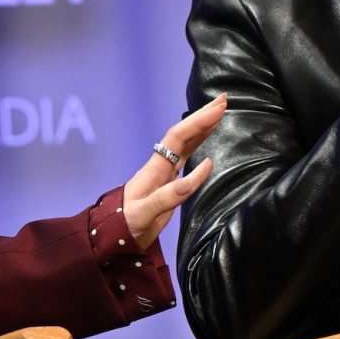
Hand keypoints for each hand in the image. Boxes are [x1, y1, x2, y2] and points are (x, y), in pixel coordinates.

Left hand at [122, 94, 225, 247]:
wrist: (115, 237)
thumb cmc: (127, 225)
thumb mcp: (146, 212)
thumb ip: (172, 194)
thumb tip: (202, 169)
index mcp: (155, 169)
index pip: (178, 137)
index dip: (198, 122)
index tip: (217, 109)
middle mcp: (161, 166)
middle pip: (183, 134)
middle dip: (203, 116)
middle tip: (224, 100)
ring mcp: (165, 173)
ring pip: (186, 143)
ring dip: (203, 126)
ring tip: (220, 112)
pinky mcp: (169, 182)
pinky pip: (187, 156)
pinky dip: (199, 143)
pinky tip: (208, 137)